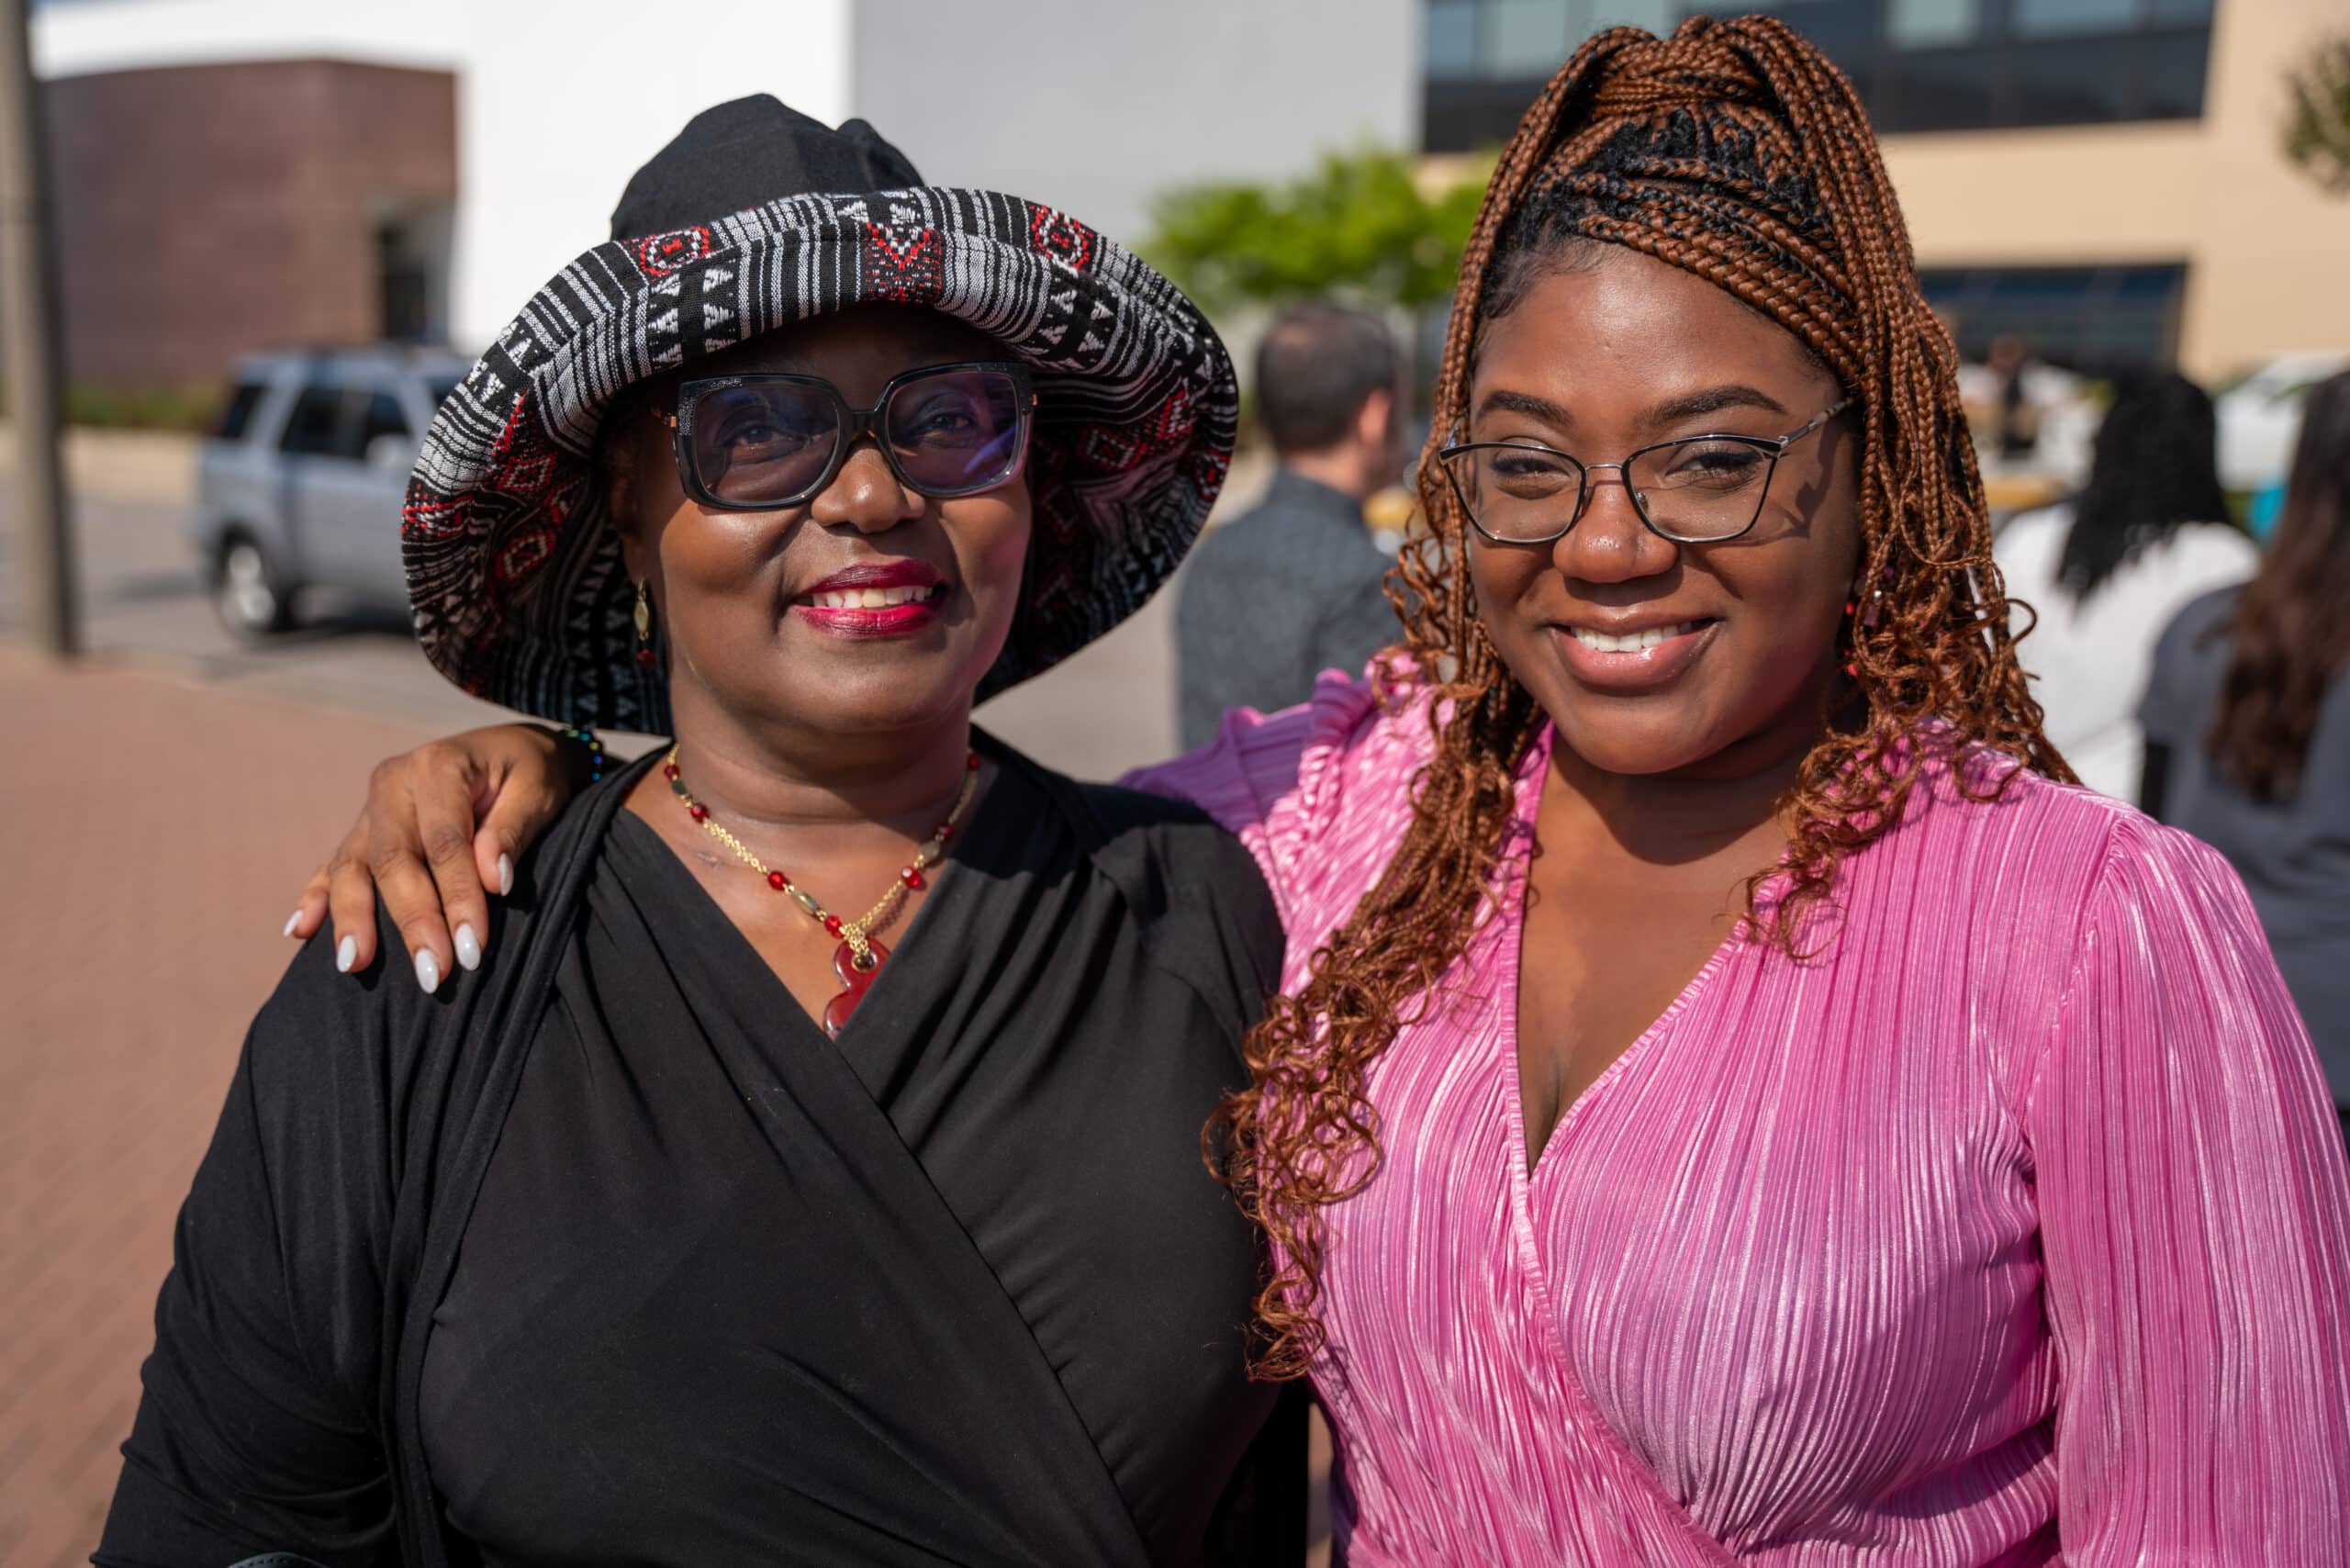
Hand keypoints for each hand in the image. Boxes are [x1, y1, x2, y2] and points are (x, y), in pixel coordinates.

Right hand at [285, 724, 584, 989]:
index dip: (458, 897)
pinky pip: (332, 864)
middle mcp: (393, 784)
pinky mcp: (362, 829)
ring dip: (353, 919)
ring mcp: (371, 808)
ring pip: (352, 866)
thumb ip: (512, 830)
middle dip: (412, 921)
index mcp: (436, 765)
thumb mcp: (539, 789)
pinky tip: (299, 932)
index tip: (473, 948)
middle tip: (432, 974)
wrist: (511, 750)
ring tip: (355, 965)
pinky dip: (315, 898)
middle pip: (393, 860)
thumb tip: (493, 878)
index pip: (445, 842)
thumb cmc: (531, 771)